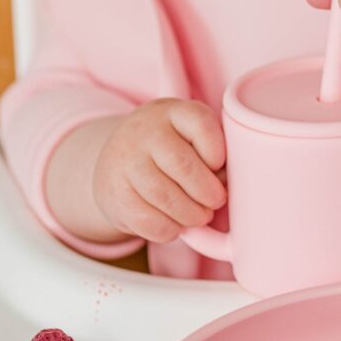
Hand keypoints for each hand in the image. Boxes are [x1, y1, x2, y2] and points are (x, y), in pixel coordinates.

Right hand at [92, 98, 226, 243]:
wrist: (118, 157)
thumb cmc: (171, 147)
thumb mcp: (191, 134)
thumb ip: (213, 150)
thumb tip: (225, 183)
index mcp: (173, 111)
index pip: (201, 125)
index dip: (218, 152)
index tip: (221, 167)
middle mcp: (145, 131)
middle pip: (183, 165)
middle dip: (207, 192)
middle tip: (216, 202)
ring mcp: (126, 161)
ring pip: (165, 196)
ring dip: (190, 214)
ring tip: (200, 216)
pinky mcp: (115, 193)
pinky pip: (147, 220)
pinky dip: (169, 229)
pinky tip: (175, 224)